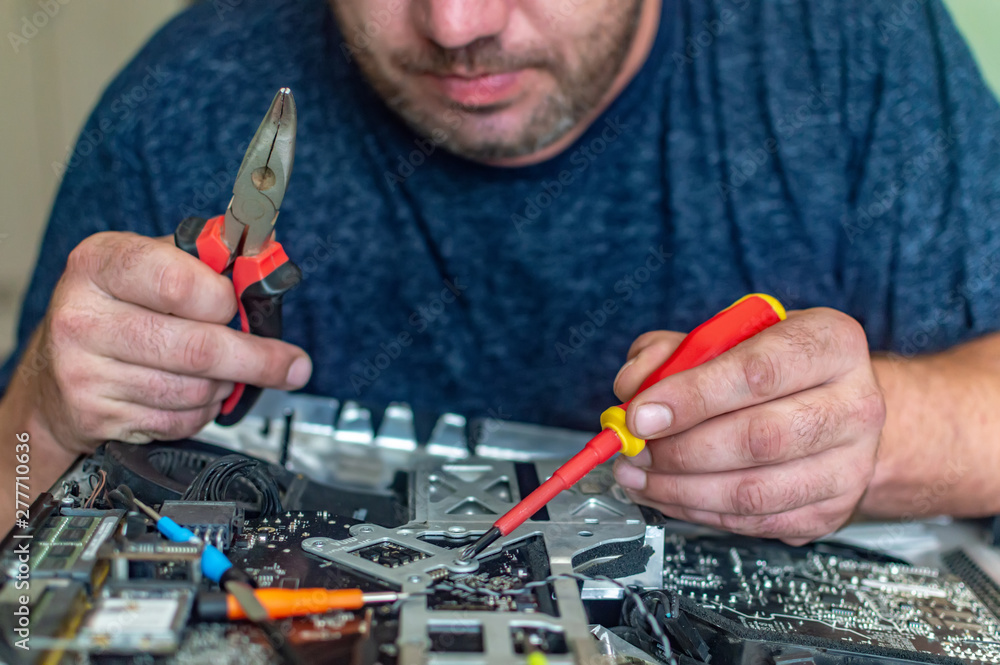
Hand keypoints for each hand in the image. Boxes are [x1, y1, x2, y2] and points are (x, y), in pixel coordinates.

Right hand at [18, 232, 311, 453]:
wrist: (51, 376)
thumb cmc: (115, 310)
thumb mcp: (145, 266)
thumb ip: (202, 263)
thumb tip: (265, 272)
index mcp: (99, 265)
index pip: (178, 283)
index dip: (226, 299)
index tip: (246, 306)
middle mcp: (82, 317)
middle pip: (198, 348)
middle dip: (257, 359)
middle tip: (290, 364)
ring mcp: (84, 372)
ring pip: (195, 390)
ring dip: (226, 385)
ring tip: (224, 372)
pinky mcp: (96, 417)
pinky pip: (179, 421)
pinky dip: (203, 411)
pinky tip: (194, 395)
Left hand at [611, 308, 884, 544]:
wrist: (836, 408)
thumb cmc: (772, 366)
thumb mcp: (723, 336)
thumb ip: (671, 351)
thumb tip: (632, 385)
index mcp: (831, 343)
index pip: (758, 372)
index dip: (691, 396)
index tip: (641, 413)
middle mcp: (855, 404)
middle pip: (760, 439)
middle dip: (681, 451)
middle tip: (636, 449)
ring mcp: (851, 465)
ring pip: (754, 492)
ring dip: (681, 490)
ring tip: (639, 475)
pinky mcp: (833, 510)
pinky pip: (754, 522)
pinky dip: (699, 512)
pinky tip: (668, 494)